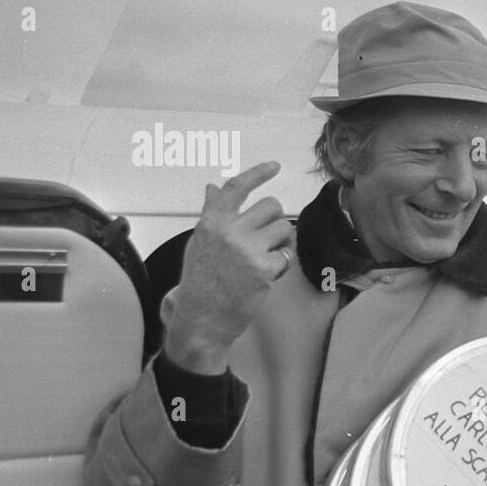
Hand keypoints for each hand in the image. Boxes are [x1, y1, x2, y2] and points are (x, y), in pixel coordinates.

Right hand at [164, 162, 295, 373]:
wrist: (203, 318)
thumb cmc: (201, 281)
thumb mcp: (200, 242)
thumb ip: (212, 215)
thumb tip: (213, 188)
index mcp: (211, 222)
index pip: (237, 188)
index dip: (258, 173)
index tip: (275, 167)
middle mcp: (229, 231)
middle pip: (271, 206)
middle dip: (274, 219)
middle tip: (266, 237)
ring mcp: (248, 250)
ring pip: (284, 227)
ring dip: (282, 240)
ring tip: (266, 255)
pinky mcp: (265, 269)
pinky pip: (287, 255)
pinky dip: (281, 264)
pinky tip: (266, 274)